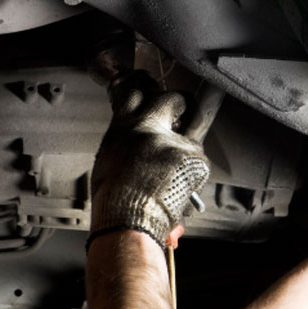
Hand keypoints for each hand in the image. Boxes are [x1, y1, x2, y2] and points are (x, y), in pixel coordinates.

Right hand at [89, 75, 210, 246]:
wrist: (129, 222)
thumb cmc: (115, 198)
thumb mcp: (111, 157)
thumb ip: (126, 138)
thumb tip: (137, 132)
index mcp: (124, 127)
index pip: (135, 90)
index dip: (145, 87)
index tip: (151, 89)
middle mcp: (149, 128)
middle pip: (172, 97)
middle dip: (179, 102)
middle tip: (180, 111)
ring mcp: (174, 141)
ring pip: (190, 131)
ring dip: (185, 145)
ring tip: (174, 167)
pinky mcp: (193, 157)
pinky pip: (197, 157)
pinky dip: (191, 169)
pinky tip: (178, 183)